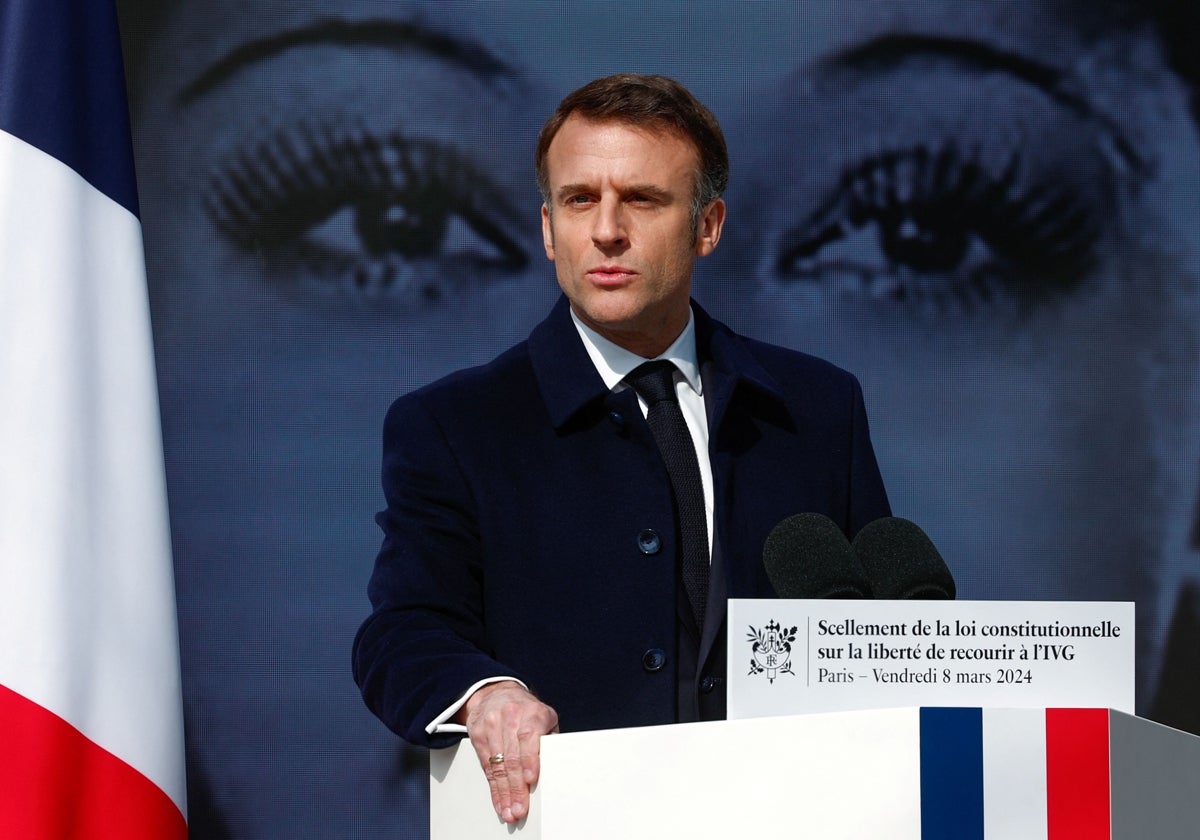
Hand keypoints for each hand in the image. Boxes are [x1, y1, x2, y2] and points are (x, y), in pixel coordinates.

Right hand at [458, 680, 558, 823]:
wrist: (496, 694)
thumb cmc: (527, 711)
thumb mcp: (545, 718)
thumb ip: (550, 741)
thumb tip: (556, 769)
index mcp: (532, 712)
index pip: (528, 736)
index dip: (529, 759)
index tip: (530, 779)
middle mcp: (511, 716)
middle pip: (512, 757)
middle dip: (516, 787)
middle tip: (520, 808)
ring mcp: (492, 725)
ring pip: (497, 765)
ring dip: (504, 792)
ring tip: (510, 811)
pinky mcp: (478, 734)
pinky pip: (486, 766)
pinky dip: (494, 787)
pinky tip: (499, 800)